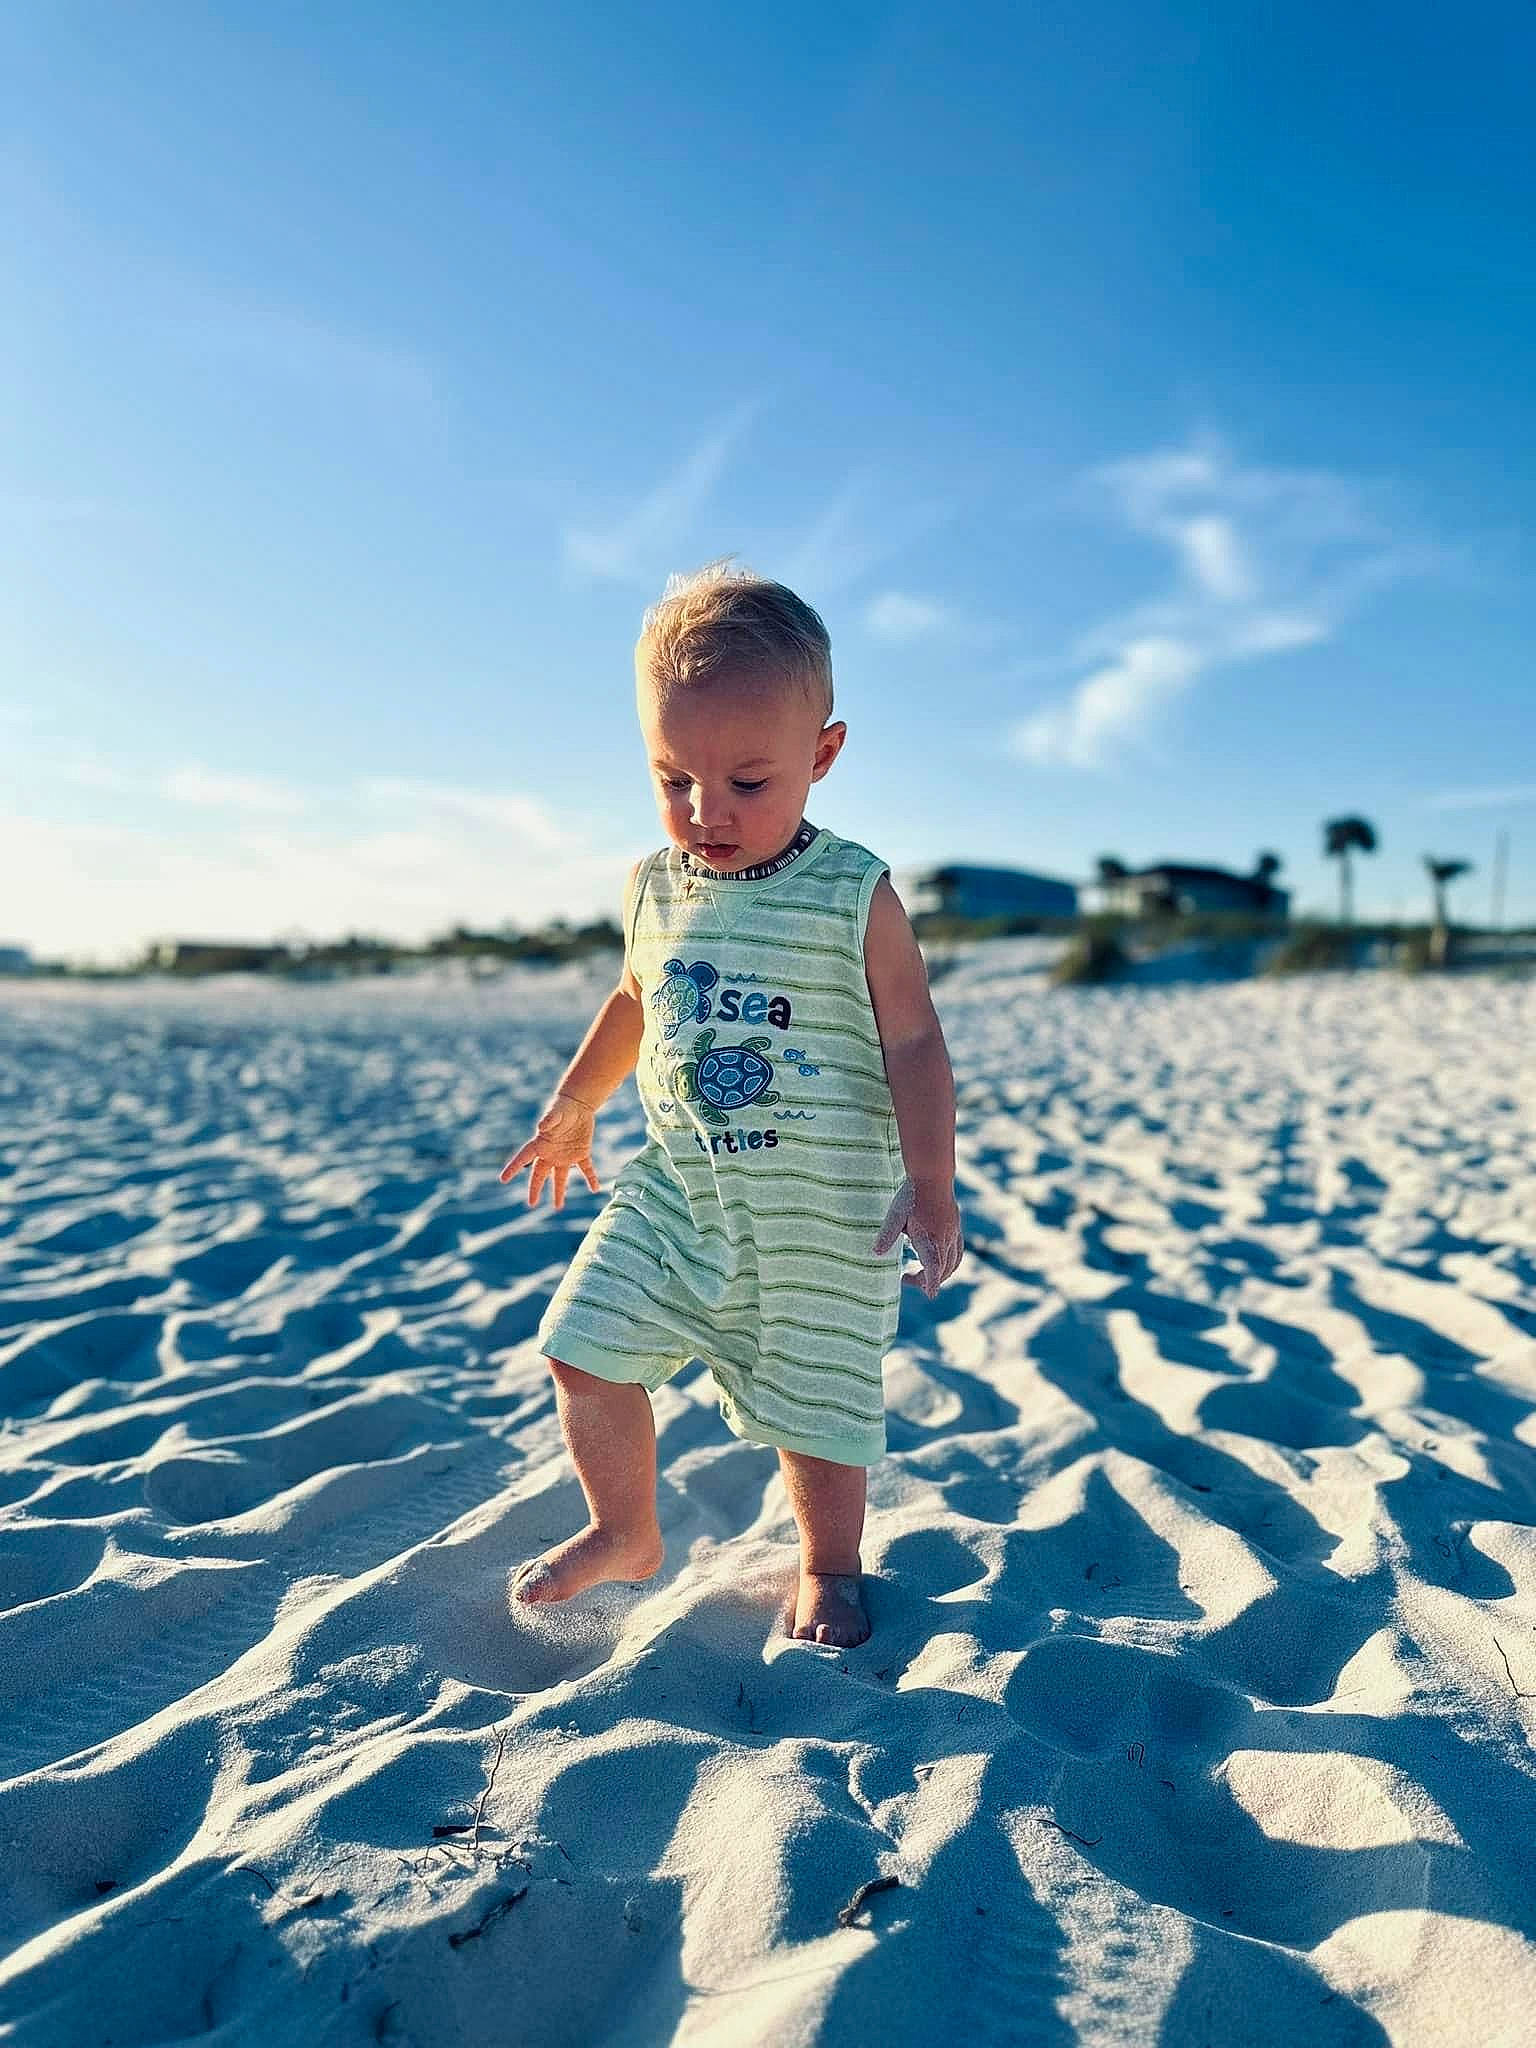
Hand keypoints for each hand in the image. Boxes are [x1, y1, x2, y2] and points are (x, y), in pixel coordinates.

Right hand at [499, 1092, 600, 1209]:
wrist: (578, 1105)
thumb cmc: (563, 1107)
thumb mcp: (555, 1112)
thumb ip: (549, 1120)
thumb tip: (541, 1126)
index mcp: (541, 1144)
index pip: (523, 1158)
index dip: (513, 1168)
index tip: (503, 1179)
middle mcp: (551, 1153)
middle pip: (540, 1174)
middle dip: (535, 1189)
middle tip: (531, 1204)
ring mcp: (565, 1156)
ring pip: (560, 1178)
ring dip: (559, 1192)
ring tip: (558, 1207)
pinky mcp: (581, 1154)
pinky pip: (586, 1169)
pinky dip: (591, 1178)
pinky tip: (595, 1188)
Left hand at [872, 1175, 963, 1297]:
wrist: (932, 1175)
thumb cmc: (911, 1195)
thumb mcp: (895, 1216)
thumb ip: (887, 1235)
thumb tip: (875, 1254)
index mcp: (930, 1238)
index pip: (933, 1267)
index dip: (932, 1282)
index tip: (929, 1294)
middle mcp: (945, 1239)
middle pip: (943, 1269)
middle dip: (929, 1280)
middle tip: (908, 1279)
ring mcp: (952, 1233)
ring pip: (953, 1262)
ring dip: (941, 1273)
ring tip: (923, 1273)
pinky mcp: (955, 1226)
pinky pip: (957, 1251)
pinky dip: (948, 1261)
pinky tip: (935, 1256)